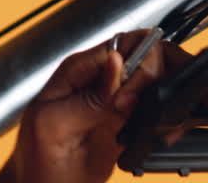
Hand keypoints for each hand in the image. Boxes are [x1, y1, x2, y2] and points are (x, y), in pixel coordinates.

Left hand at [0, 30, 189, 182]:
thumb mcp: (52, 127)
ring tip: (164, 126)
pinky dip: (171, 117)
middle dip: (162, 77)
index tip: (131, 100)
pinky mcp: (128, 123)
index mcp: (80, 70)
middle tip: (149, 112)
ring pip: (160, 79)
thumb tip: (116, 63)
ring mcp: (117, 100)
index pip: (125, 45)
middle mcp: (102, 80)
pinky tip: (164, 133)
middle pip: (149, 55)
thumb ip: (86, 97)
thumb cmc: (35, 163)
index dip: (138, 67)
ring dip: (171, 96)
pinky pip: (159, 107)